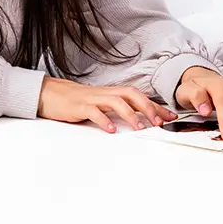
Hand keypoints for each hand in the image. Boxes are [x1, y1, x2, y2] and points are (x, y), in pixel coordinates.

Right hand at [37, 77, 176, 133]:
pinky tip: (111, 130)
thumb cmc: (80, 101)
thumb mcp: (102, 104)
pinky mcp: (80, 106)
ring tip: (140, 129)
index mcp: (113, 93)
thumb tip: (141, 119)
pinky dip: (104, 120)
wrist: (53, 94)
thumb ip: (119, 109)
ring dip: (130, 115)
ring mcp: (93, 98)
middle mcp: (106, 93)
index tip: (170, 116)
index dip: (155, 106)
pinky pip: (94, 111)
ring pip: (116, 102)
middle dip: (148, 108)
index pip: (139, 97)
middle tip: (159, 123)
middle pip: (131, 95)